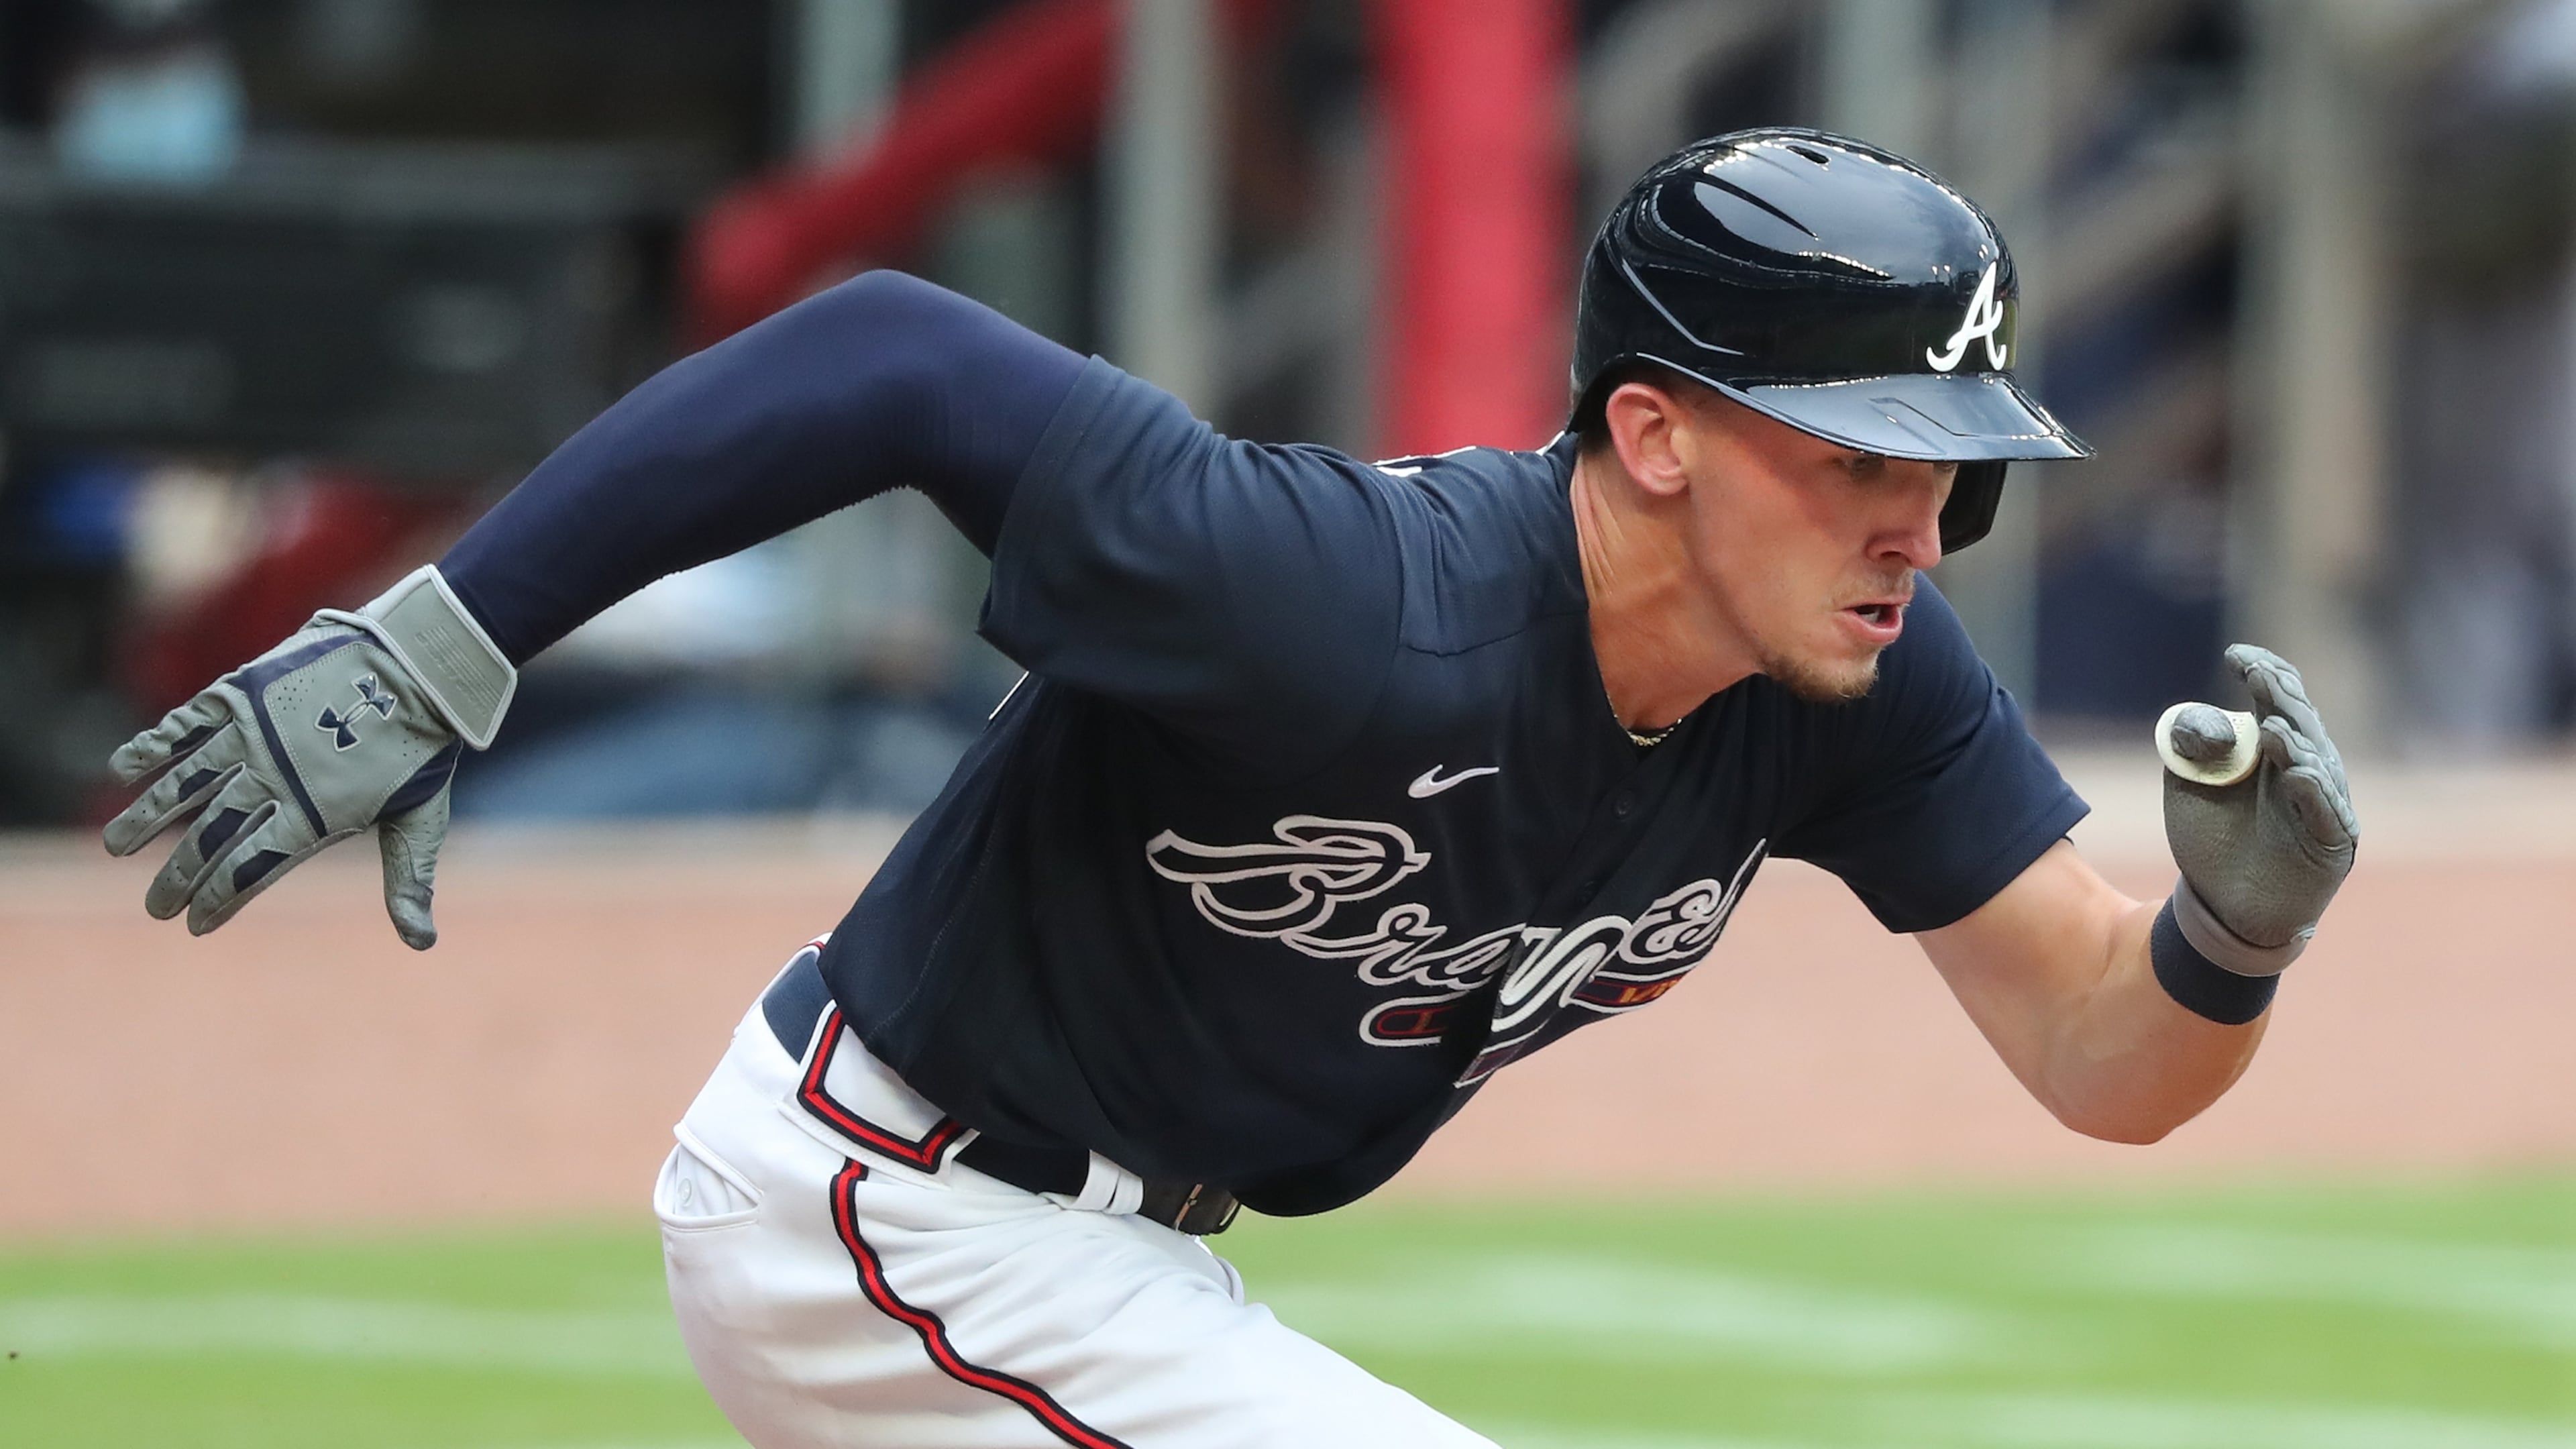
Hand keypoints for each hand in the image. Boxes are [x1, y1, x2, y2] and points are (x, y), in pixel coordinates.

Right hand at [101, 567, 511, 948]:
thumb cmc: (423, 749)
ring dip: (147, 816)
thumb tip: (423, 945)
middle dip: (179, 876)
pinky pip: (187, 722)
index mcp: (315, 815)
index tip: (194, 926)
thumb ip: (408, 881)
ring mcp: (254, 733)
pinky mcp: (243, 693)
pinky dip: (154, 743)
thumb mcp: (420, 819)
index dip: (220, 899)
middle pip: (211, 835)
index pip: (251, 869)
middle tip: (154, 908)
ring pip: (186, 783)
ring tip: (116, 847)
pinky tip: (122, 766)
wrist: (422, 664)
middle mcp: (274, 777)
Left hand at [2158, 645, 2357, 969]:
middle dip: (2281, 696)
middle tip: (2259, 673)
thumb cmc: (2211, 842)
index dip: (2262, 673)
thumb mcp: (2188, 790)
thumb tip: (2204, 715)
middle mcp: (2304, 769)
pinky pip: (2325, 811)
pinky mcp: (2332, 842)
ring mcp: (2322, 805)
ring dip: (2295, 741)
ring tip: (2270, 726)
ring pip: (2316, 763)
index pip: (2275, 700)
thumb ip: (2191, 752)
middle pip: (2300, 722)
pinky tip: (2295, 771)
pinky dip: (2311, 790)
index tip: (2236, 654)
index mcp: (2271, 750)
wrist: (2220, 908)